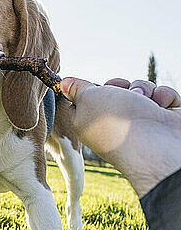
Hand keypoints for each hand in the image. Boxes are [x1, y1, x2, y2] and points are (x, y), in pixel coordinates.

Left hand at [60, 77, 180, 196]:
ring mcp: (142, 121)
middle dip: (119, 85)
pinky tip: (160, 105)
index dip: (88, 89)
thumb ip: (76, 89)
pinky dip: (163, 96)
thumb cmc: (116, 123)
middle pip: (115, 90)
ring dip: (142, 89)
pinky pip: (163, 96)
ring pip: (141, 90)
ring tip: (143, 101)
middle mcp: (116, 123)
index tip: (90, 87)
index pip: (85, 102)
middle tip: (119, 91)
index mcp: (91, 122)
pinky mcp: (164, 118)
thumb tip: (64, 83)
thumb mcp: (87, 99)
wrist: (157, 146)